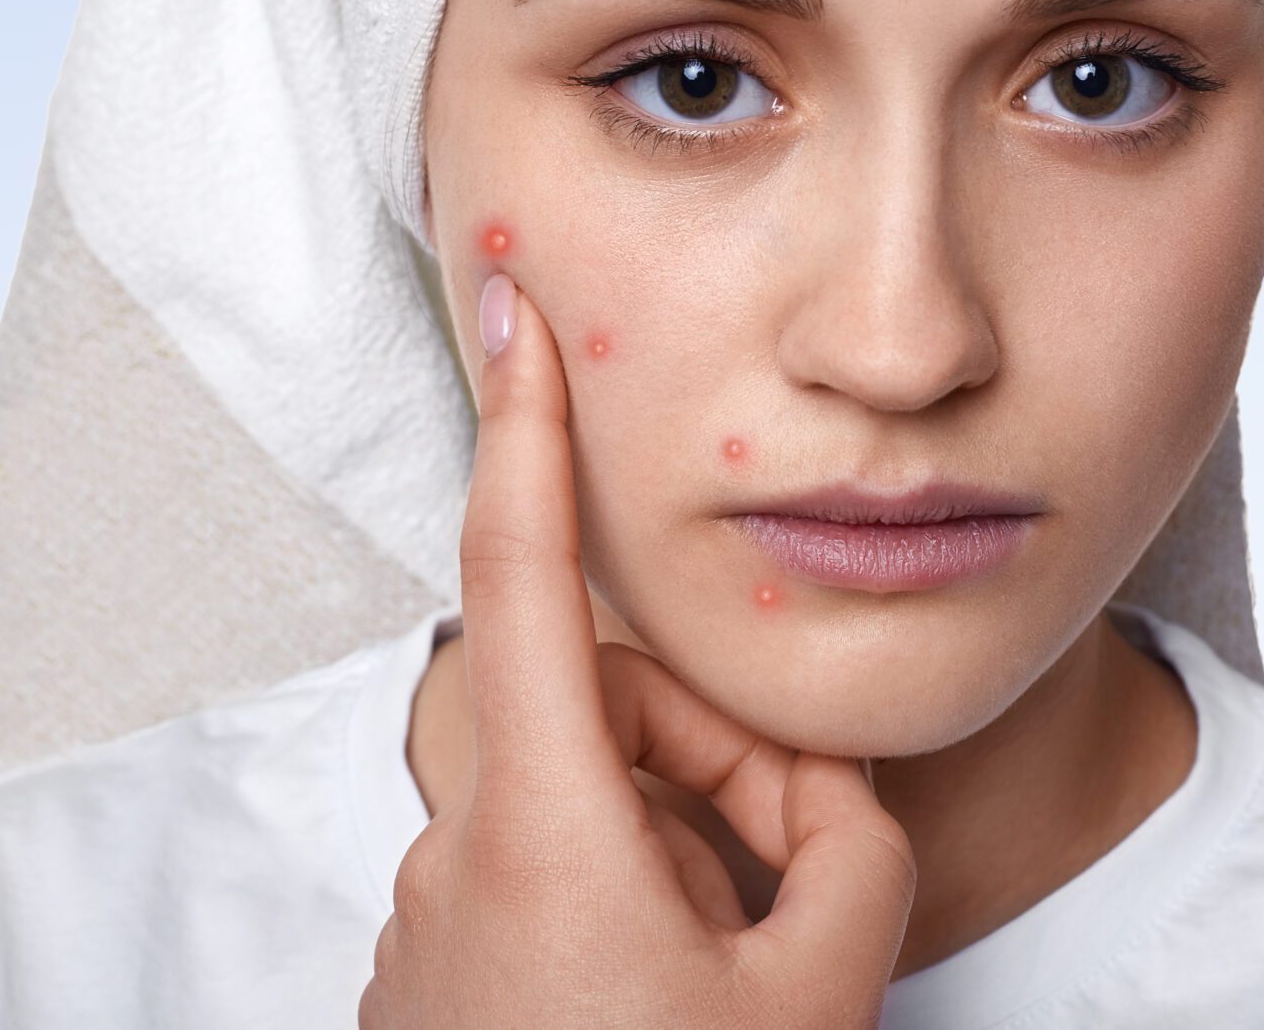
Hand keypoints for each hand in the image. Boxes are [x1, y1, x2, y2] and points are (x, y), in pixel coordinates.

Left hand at [358, 272, 916, 1028]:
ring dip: (670, 852)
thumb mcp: (816, 994)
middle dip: (702, 759)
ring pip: (575, 813)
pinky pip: (533, 889)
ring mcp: (427, 924)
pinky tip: (668, 1012)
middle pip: (593, 719)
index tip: (506, 303)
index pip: (518, 574)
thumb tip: (808, 799)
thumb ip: (840, 852)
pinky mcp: (422, 986)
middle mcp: (457, 852)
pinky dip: (615, 914)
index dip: (518, 426)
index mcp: (542, 826)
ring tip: (743, 969)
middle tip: (797, 869)